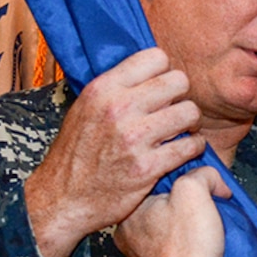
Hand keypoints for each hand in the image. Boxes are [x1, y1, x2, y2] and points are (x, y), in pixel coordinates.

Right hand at [25, 48, 205, 256]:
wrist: (61, 199)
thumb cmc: (76, 153)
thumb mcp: (85, 108)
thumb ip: (117, 88)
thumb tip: (151, 69)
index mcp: (103, 88)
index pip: (156, 57)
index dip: (164, 73)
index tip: (161, 89)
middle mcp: (118, 108)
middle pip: (179, 81)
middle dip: (181, 96)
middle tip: (175, 111)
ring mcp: (133, 138)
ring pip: (190, 112)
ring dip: (191, 123)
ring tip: (182, 131)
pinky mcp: (147, 167)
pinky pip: (191, 146)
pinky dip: (194, 147)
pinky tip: (184, 150)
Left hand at [116, 167, 230, 256]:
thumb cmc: (188, 250)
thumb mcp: (195, 192)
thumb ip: (201, 174)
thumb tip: (210, 178)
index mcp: (131, 212)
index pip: (158, 180)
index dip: (185, 178)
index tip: (203, 184)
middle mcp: (130, 234)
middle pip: (166, 204)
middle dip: (190, 204)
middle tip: (208, 206)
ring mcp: (142, 256)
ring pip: (171, 227)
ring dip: (191, 225)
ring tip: (208, 227)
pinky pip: (176, 249)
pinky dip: (191, 246)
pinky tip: (203, 247)